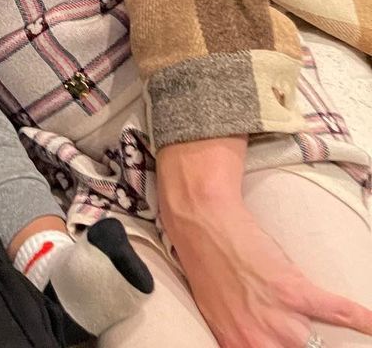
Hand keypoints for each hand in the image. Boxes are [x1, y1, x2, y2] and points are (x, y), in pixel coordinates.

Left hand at [158, 137, 371, 346]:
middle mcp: (259, 341)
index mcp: (237, 347)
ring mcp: (279, 318)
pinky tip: (370, 323)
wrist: (202, 222)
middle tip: (298, 334)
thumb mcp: (218, 314)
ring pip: (313, 340)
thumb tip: (261, 343)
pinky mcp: (294, 290)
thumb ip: (242, 338)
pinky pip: (336, 311)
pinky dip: (359, 317)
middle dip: (300, 343)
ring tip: (308, 314)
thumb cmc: (207, 265)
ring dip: (311, 327)